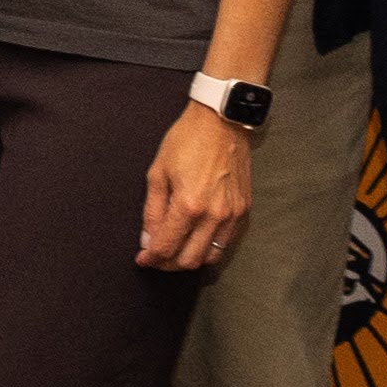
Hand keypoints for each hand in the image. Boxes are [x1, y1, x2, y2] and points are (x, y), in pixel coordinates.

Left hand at [138, 103, 256, 271]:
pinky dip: (208, 248)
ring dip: (189, 259)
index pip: (167, 248)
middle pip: (189, 260)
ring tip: (174, 250)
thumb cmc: (187, 141)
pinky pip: (226, 243)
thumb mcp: (157, 173)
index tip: (143, 259)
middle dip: (168, 264)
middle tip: (155, 257)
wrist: (221, 122)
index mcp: (189, 205)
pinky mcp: (244, 211)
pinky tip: (195, 239)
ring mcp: (233, 215)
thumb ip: (152, 212)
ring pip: (210, 257)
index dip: (151, 259)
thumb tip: (148, 240)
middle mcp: (215, 215)